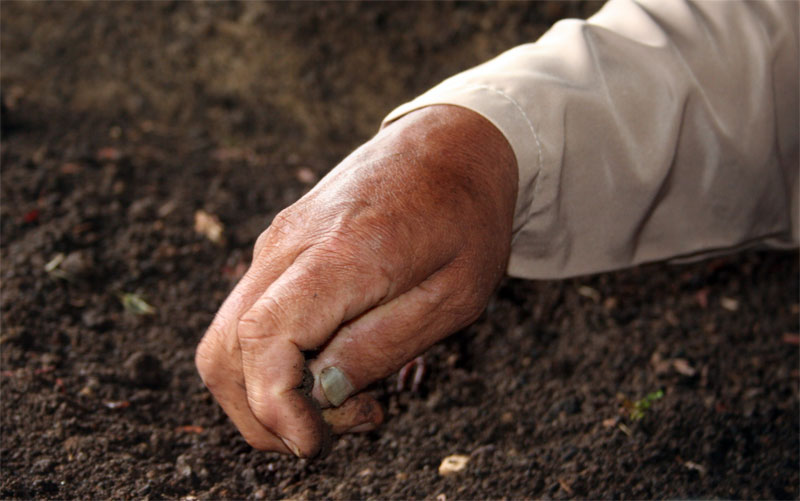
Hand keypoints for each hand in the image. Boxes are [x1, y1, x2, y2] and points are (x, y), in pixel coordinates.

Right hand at [195, 105, 517, 456]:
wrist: (452, 142)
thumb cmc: (467, 214)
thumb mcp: (454, 295)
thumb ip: (381, 345)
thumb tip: (319, 394)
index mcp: (341, 252)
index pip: (264, 339)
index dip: (274, 408)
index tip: (313, 443)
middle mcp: (290, 245)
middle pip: (225, 350)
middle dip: (262, 415)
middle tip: (333, 428)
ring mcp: (278, 242)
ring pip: (228, 337)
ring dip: (266, 389)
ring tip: (339, 398)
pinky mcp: (280, 247)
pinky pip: (250, 314)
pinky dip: (272, 358)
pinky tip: (329, 363)